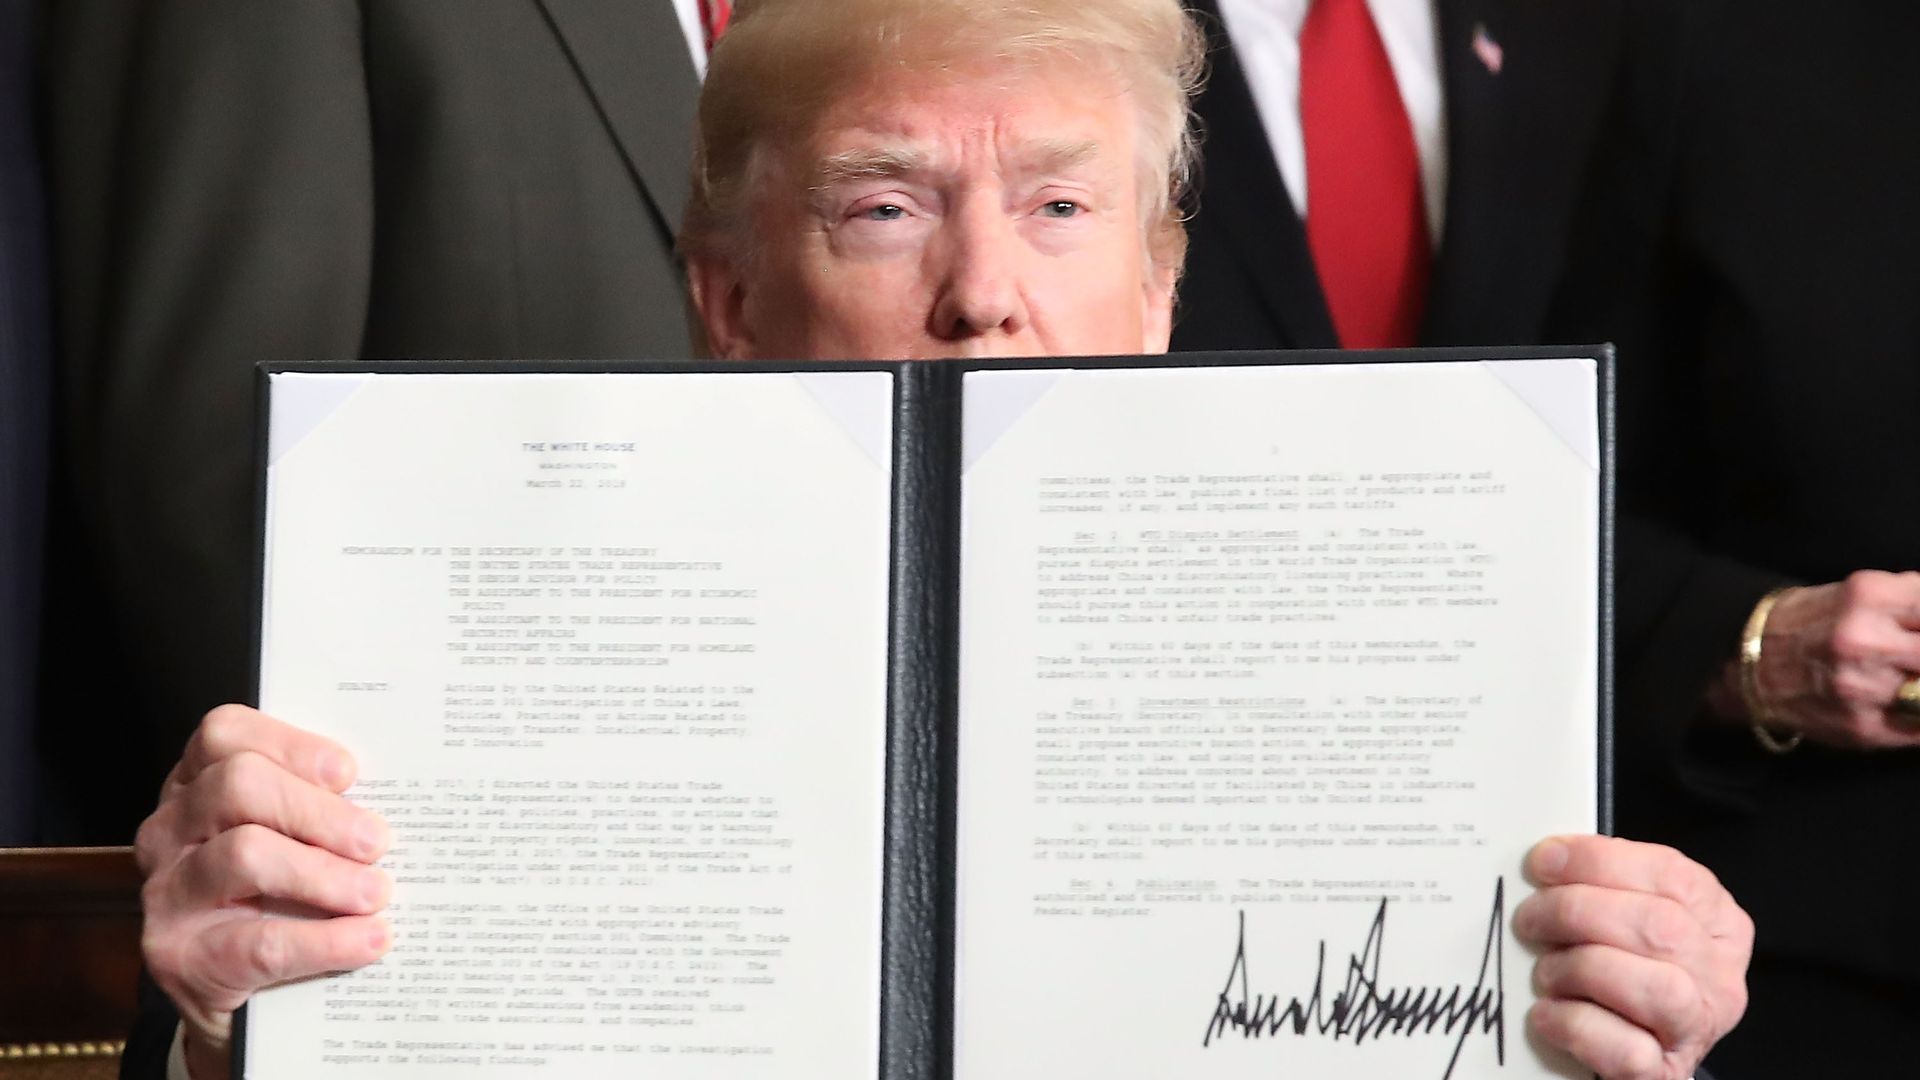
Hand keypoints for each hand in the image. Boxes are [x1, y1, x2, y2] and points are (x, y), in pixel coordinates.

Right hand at [135, 706, 393, 1079]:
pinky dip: (325, 940)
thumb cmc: (276, 896)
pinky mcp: (179, 956)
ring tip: (377, 893)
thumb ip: (323, 808)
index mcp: (196, 784)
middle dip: (319, 811)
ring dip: (325, 873)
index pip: (225, 734)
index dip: (291, 745)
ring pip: (245, 855)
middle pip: (239, 786)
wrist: (237, 997)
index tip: (348, 772)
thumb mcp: (290, 840)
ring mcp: (167, 892)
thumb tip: (399, 798)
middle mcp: (170, 830)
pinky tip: (370, 939)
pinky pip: (259, 941)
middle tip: (376, 840)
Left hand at [1515, 835, 1750, 1079]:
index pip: (1671, 874)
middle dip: (1577, 912)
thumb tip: (1549, 860)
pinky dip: (1574, 1024)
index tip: (1544, 860)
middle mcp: (1719, 976)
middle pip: (1659, 926)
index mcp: (1718, 923)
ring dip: (1580, 969)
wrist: (1633, 1054)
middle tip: (1530, 919)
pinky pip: (1624, 1048)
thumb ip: (1607, 889)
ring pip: (1654, 986)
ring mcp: (1697, 1029)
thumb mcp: (1631, 921)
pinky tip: (1548, 1014)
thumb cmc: (1624, 976)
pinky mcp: (1664, 1074)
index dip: (1600, 861)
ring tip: (1546, 972)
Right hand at [1744, 570, 1919, 748]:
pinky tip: (1906, 702)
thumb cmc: (1816, 623)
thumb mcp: (1865, 591)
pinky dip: (1919, 715)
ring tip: (1906, 676)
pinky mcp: (1864, 727)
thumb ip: (1916, 600)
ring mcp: (1863, 688)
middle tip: (1915, 659)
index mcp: (1869, 597)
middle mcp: (1864, 641)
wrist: (1753, 664)